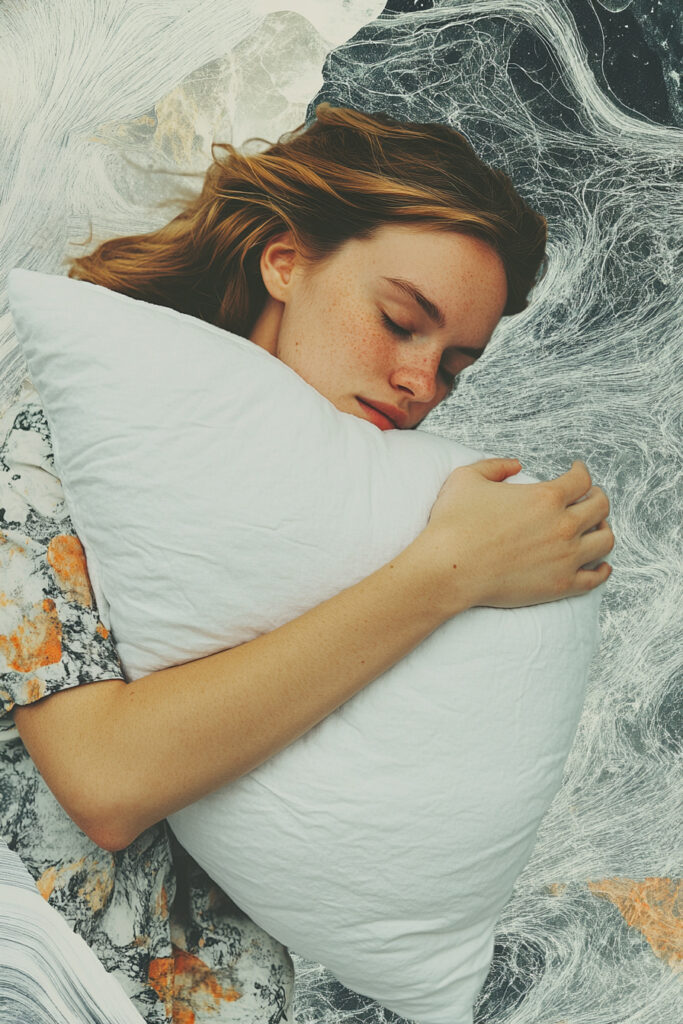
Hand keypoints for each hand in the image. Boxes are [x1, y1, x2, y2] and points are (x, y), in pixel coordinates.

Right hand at [414, 458, 613, 612]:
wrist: (448, 569)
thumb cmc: (453, 524)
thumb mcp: (466, 478)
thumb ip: (495, 465)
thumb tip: (516, 465)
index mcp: (545, 497)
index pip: (582, 479)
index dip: (581, 471)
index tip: (577, 471)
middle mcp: (563, 526)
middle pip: (601, 507)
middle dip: (597, 497)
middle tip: (590, 497)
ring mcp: (566, 558)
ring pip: (606, 540)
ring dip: (603, 530)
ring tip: (595, 528)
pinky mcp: (561, 585)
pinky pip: (596, 577)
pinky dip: (603, 569)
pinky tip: (601, 564)